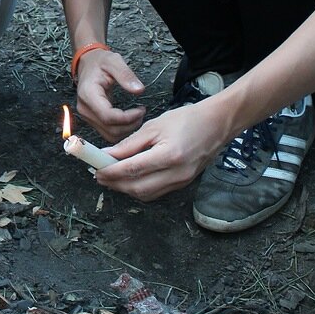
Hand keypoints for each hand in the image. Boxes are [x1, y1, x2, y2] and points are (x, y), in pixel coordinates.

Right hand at [74, 48, 145, 141]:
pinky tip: (130, 118)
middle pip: (110, 129)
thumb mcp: (114, 61)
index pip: (108, 116)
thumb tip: (139, 90)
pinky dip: (121, 129)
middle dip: (130, 125)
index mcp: (88, 94)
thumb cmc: (99, 62)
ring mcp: (87, 116)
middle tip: (142, 112)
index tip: (141, 110)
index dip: (127, 118)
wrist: (88, 63)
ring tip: (137, 115)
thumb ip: (126, 75)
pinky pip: (108, 132)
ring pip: (110, 135)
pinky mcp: (92, 119)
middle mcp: (85, 108)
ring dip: (127, 129)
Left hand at [94, 101, 228, 200]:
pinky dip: (140, 188)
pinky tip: (130, 179)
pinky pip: (157, 192)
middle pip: (138, 188)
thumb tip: (108, 154)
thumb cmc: (187, 119)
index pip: (132, 170)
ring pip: (146, 194)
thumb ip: (130, 143)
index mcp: (169, 155)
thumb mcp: (154, 126)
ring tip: (111, 177)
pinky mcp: (184, 183)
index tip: (96, 169)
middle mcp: (177, 173)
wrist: (217, 124)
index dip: (111, 172)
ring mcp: (182, 181)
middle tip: (99, 175)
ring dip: (126, 188)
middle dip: (115, 184)